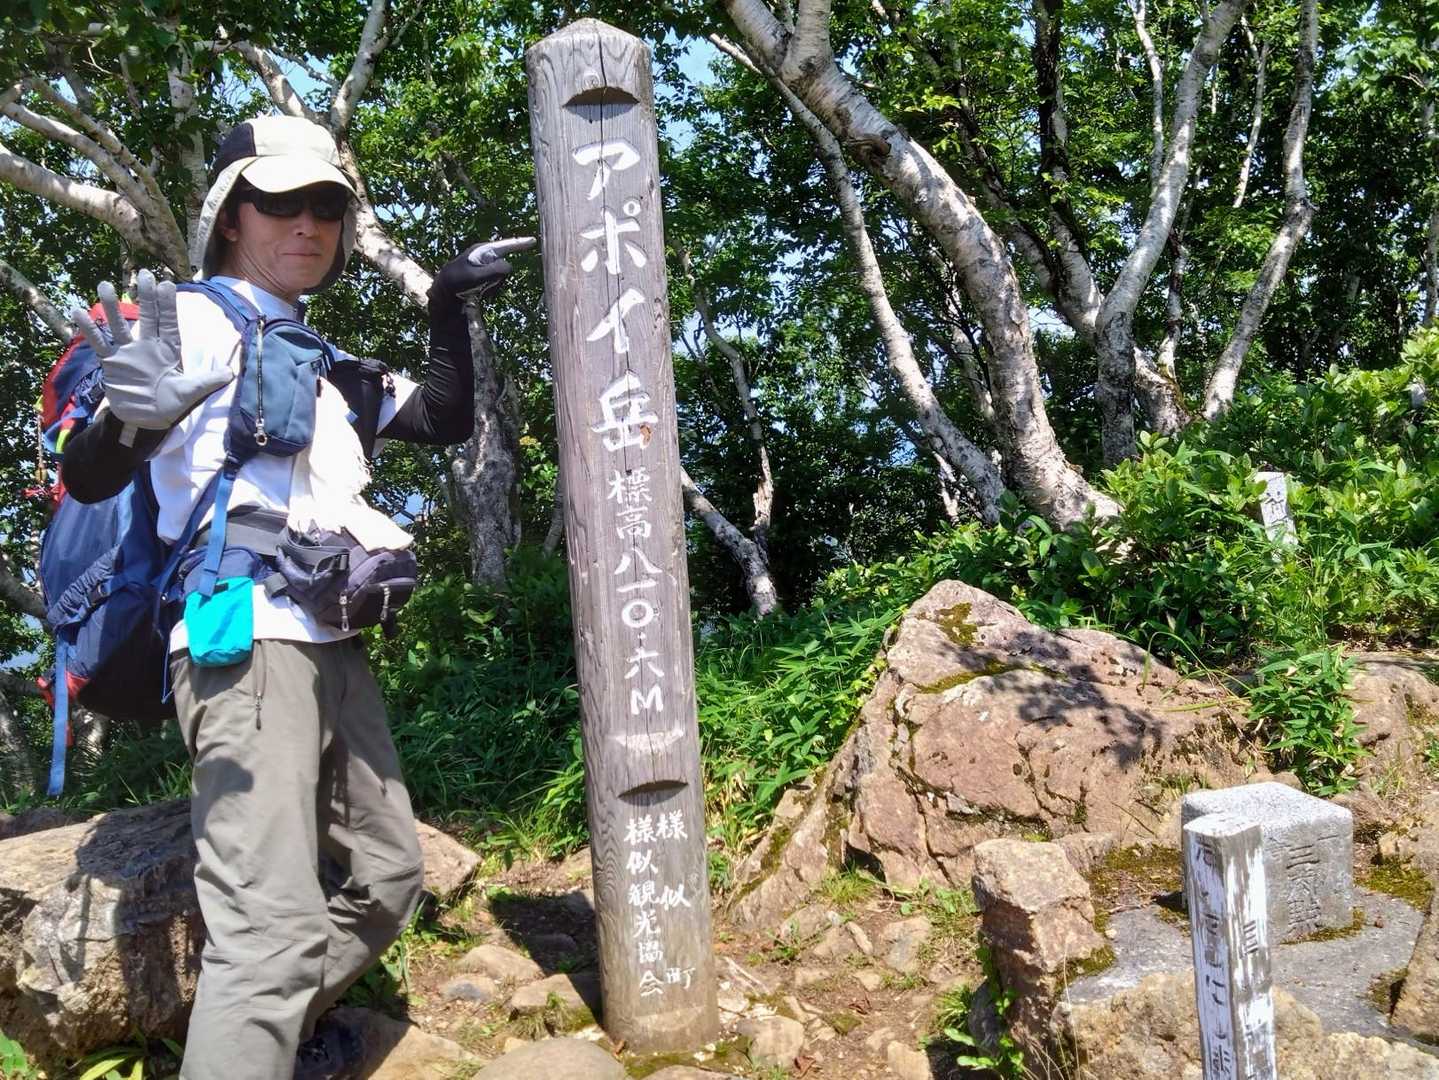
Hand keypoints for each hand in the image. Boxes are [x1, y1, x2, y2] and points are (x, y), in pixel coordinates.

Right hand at [73, 270, 232, 441]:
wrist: (146, 420)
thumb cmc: (171, 405)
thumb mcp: (191, 392)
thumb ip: (209, 380)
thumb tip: (231, 372)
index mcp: (169, 350)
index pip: (169, 322)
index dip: (167, 304)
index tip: (167, 283)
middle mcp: (148, 346)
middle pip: (147, 316)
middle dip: (145, 296)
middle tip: (143, 273)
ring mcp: (128, 352)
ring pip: (120, 325)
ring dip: (112, 306)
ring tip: (105, 285)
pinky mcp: (111, 362)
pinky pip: (99, 343)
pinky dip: (90, 330)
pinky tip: (78, 312)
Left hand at [429, 236, 535, 314]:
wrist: (443, 293)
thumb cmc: (455, 282)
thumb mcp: (475, 276)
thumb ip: (495, 269)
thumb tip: (509, 266)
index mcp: (481, 251)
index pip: (505, 245)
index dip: (520, 243)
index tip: (533, 240)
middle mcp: (485, 256)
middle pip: (504, 265)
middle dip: (499, 278)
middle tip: (484, 288)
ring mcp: (485, 267)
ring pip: (501, 276)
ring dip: (494, 286)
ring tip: (478, 291)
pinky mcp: (484, 276)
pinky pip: (496, 282)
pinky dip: (491, 289)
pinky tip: (480, 293)